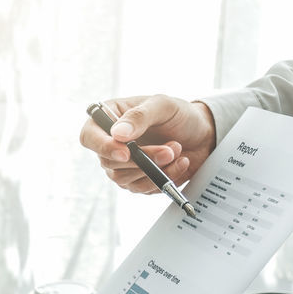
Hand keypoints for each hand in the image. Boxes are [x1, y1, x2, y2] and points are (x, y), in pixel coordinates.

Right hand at [80, 95, 216, 193]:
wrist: (203, 134)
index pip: (89, 136)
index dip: (102, 147)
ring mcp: (122, 165)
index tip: (125, 152)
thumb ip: (139, 117)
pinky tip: (179, 163)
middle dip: (142, 159)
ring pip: (124, 179)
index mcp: (109, 119)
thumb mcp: (162, 105)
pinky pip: (142, 188)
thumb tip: (117, 134)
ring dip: (154, 169)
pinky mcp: (137, 181)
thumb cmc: (179, 115)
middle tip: (169, 149)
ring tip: (176, 151)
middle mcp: (111, 144)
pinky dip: (163, 179)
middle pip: (109, 162)